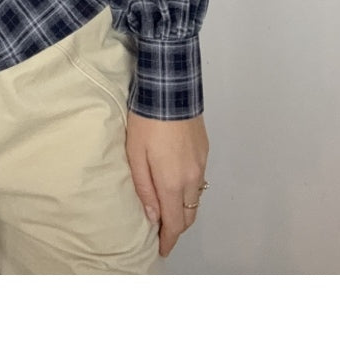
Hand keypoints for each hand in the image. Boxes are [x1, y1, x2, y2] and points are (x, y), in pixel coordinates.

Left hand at [125, 114, 208, 257]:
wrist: (171, 90)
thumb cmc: (147, 121)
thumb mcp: (135, 155)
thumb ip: (144, 188)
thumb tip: (151, 216)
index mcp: (173, 182)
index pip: (174, 223)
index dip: (169, 240)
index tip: (162, 249)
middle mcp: (191, 178)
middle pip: (188, 215)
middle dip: (177, 228)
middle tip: (162, 232)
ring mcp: (201, 165)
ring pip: (196, 199)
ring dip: (184, 210)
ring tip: (168, 211)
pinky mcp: (204, 152)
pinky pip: (199, 181)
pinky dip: (189, 191)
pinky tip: (177, 185)